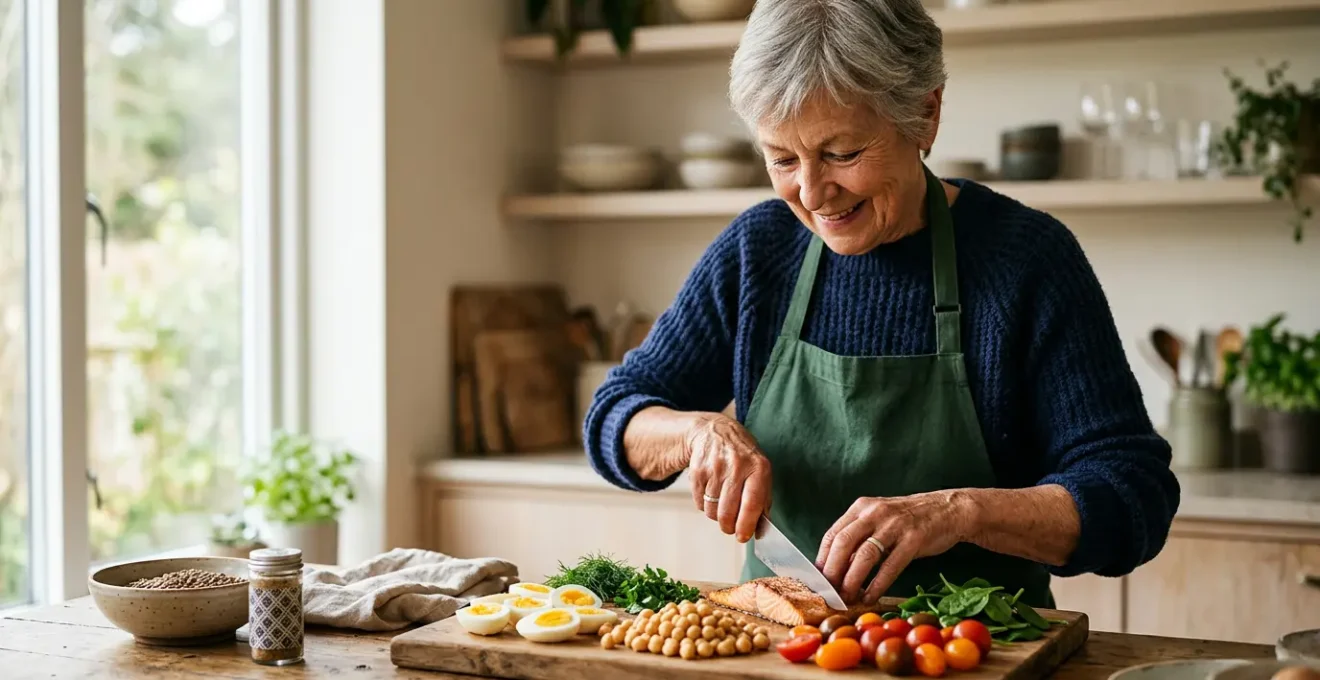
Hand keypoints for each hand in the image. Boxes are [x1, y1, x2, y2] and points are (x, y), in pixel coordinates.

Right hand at [684, 413, 771, 542]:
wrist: (716, 432)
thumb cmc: (743, 457)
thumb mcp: (760, 471)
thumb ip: (762, 500)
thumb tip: (758, 530)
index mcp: (758, 467)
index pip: (752, 504)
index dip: (746, 525)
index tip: (743, 537)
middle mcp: (736, 466)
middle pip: (728, 511)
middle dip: (728, 526)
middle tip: (730, 527)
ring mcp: (715, 468)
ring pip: (712, 509)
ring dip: (716, 515)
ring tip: (722, 505)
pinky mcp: (697, 471)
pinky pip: (699, 502)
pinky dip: (705, 505)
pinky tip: (711, 494)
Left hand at [815, 490, 974, 604]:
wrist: (948, 510)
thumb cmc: (909, 520)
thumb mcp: (879, 520)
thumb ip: (859, 538)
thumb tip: (836, 568)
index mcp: (861, 507)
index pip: (833, 534)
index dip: (822, 559)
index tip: (817, 580)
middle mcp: (875, 513)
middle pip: (843, 543)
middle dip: (832, 572)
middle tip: (829, 592)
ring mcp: (895, 525)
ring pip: (865, 556)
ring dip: (852, 580)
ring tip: (847, 597)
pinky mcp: (914, 538)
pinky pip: (890, 565)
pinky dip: (878, 584)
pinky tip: (871, 596)